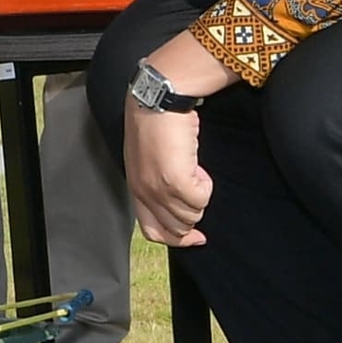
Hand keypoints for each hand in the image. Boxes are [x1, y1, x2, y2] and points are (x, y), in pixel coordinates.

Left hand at [124, 95, 213, 246]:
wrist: (157, 102)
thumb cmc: (155, 125)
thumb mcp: (148, 162)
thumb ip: (157, 185)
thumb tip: (180, 205)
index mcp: (136, 190)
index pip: (153, 231)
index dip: (178, 239)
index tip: (197, 237)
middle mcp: (144, 194)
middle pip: (176, 228)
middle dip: (193, 212)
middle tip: (197, 186)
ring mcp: (159, 190)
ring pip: (191, 215)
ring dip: (199, 195)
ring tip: (193, 168)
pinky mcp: (176, 182)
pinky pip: (201, 200)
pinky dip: (206, 185)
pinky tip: (198, 167)